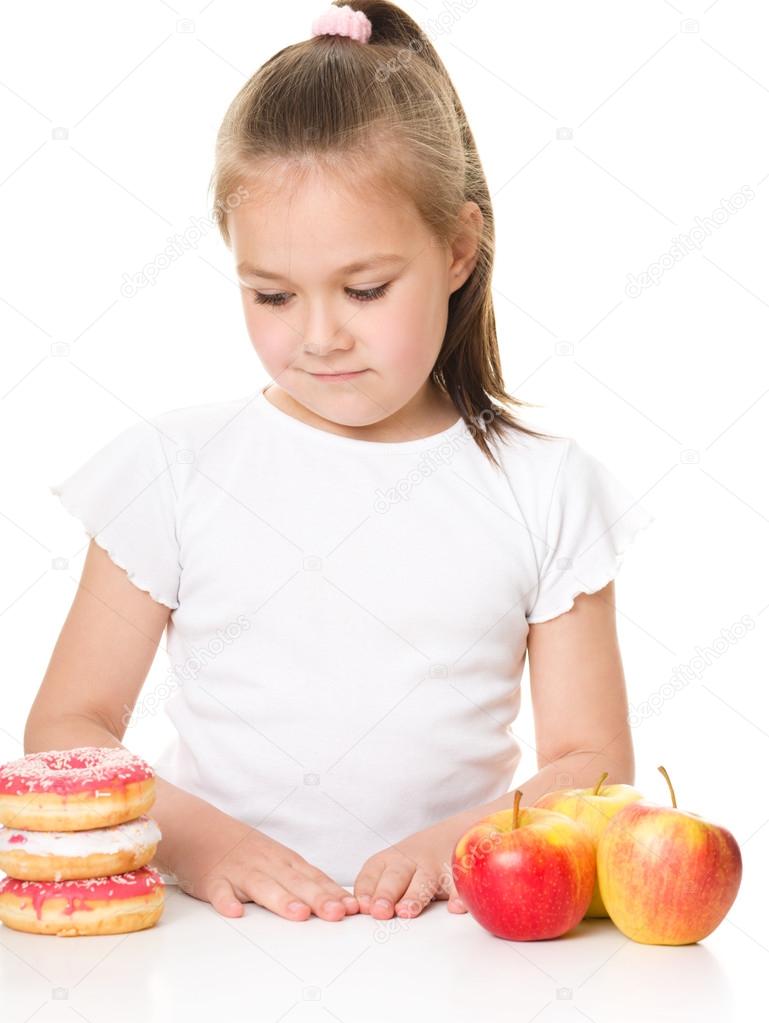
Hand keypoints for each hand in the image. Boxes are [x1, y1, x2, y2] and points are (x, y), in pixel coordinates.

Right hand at [166, 812, 358, 921]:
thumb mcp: (278, 861)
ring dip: (281, 900)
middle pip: (295, 883)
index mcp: (284, 861)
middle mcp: (267, 865)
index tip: (353, 908)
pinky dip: (227, 901)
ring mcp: (240, 872)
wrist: (201, 831)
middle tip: (337, 913)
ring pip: (263, 887)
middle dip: (318, 898)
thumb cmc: (246, 852)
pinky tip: (235, 912)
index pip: (313, 878)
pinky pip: (220, 892)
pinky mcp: (214, 880)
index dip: (333, 893)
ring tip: (298, 914)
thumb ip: (305, 881)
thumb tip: (340, 903)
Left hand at [353, 817, 468, 919]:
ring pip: (423, 880)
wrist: (455, 834)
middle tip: (380, 911)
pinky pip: (458, 884)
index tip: (363, 907)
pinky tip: (456, 907)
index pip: (371, 875)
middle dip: (386, 894)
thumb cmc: (413, 865)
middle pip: (395, 877)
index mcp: (387, 862)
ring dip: (414, 896)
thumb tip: (361, 914)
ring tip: (407, 911)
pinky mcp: (457, 872)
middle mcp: (409, 861)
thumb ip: (376, 892)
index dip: (366, 891)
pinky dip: (458, 895)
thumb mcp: (392, 872)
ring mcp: (434, 865)